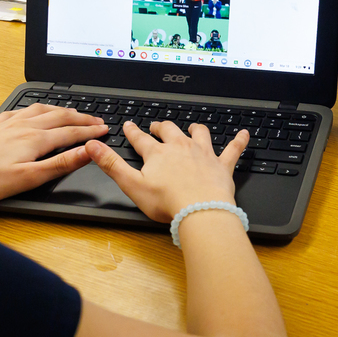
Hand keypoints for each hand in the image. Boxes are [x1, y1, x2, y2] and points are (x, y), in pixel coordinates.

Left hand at [0, 104, 106, 202]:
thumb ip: (60, 164)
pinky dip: (38, 107)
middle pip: (60, 117)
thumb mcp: (29, 177)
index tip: (105, 130)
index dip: (90, 132)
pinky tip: (37, 110)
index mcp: (36, 139)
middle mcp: (25, 126)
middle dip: (82, 118)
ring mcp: (9, 123)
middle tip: (97, 119)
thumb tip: (86, 152)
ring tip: (74, 112)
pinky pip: (23, 109)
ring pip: (43, 110)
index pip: (71, 133)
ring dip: (62, 110)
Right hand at [85, 121, 248, 222]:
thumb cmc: (168, 202)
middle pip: (170, 131)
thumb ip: (111, 164)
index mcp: (158, 154)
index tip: (130, 125)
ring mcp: (203, 155)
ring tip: (192, 127)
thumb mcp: (131, 184)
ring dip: (194, 129)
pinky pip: (233, 150)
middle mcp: (181, 148)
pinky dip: (239, 141)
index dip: (133, 132)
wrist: (200, 211)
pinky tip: (245, 134)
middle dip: (162, 127)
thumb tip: (92, 146)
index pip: (141, 139)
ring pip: (199, 134)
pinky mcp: (222, 166)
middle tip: (157, 126)